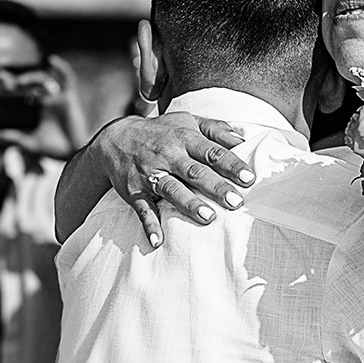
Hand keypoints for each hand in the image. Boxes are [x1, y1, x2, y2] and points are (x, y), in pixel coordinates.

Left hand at [0, 55, 88, 160]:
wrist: (77, 154)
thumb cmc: (55, 150)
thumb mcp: (28, 144)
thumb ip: (11, 137)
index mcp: (33, 112)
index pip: (16, 95)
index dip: (4, 88)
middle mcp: (44, 102)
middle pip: (26, 84)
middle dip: (11, 80)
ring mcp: (56, 98)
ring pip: (42, 79)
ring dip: (30, 76)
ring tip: (17, 82)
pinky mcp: (70, 97)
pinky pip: (68, 77)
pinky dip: (61, 67)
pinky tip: (51, 60)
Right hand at [89, 112, 255, 246]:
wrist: (115, 139)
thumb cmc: (161, 132)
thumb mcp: (186, 121)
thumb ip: (215, 129)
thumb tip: (243, 140)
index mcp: (183, 137)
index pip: (211, 151)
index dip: (230, 164)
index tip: (249, 178)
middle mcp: (167, 155)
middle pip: (194, 171)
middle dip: (215, 187)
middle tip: (235, 201)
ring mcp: (149, 174)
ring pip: (171, 189)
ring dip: (188, 204)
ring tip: (208, 218)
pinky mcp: (134, 191)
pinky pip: (142, 209)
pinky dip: (149, 225)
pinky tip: (157, 240)